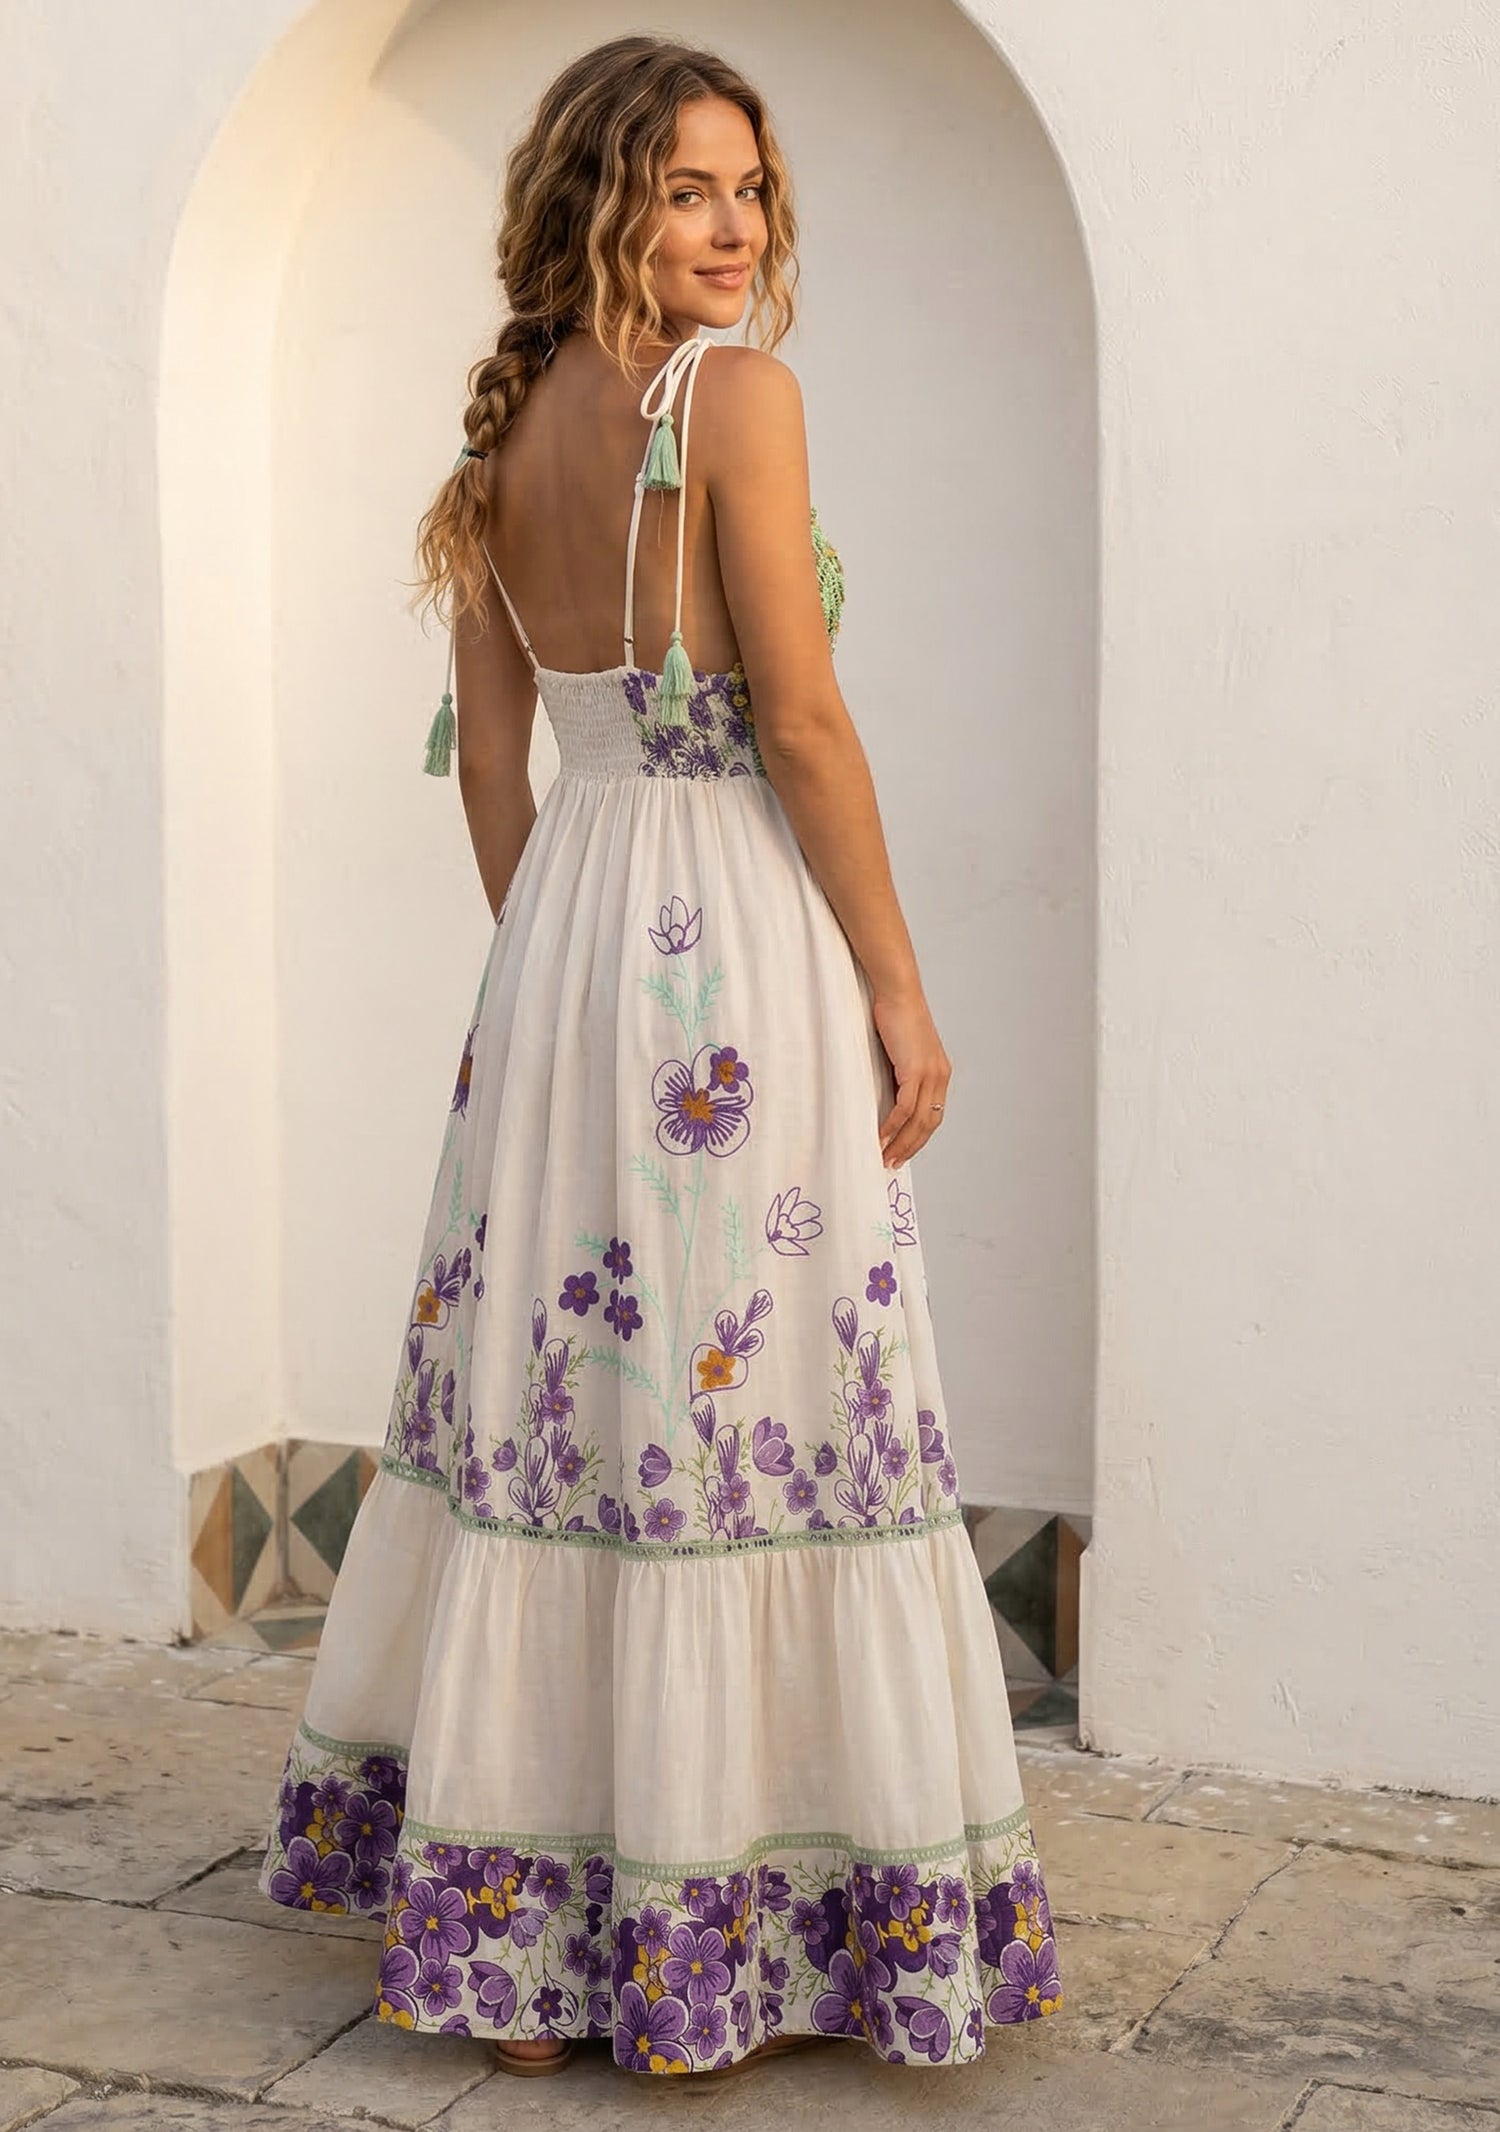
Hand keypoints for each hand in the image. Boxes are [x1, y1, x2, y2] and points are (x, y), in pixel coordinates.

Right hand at [872, 990, 951, 1167]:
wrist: (897, 992)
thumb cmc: (895, 1016)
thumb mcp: (900, 1051)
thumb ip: (900, 1074)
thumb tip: (886, 1097)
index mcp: (939, 1073)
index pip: (933, 1114)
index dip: (919, 1137)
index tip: (903, 1150)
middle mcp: (940, 1076)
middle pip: (929, 1123)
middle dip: (911, 1147)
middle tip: (893, 1163)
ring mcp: (930, 1074)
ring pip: (918, 1120)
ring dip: (901, 1143)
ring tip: (885, 1157)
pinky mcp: (916, 1070)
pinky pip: (905, 1108)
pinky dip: (893, 1126)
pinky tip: (881, 1137)